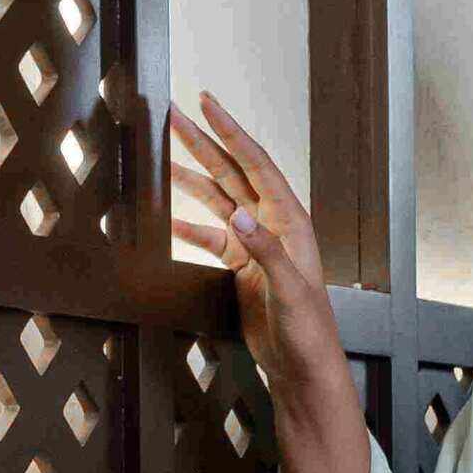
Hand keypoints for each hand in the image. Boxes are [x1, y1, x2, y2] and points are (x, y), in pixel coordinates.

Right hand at [168, 91, 338, 400]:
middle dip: (203, 143)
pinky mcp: (243, 268)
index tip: (208, 103)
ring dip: (191, 178)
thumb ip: (265, 251)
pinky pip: (211, 238)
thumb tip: (239, 215)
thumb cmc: (310, 332)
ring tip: (163, 154)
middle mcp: (273, 226)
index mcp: (291, 222)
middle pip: (233, 173)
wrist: (303, 369)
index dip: (231, 132)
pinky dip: (190, 227)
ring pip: (218, 201)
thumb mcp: (291, 290)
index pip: (257, 165)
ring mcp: (256, 246)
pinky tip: (169, 217)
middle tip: (174, 115)